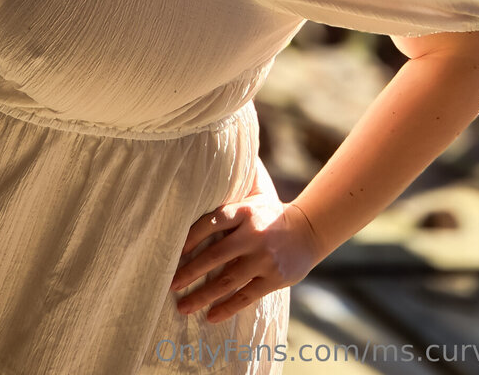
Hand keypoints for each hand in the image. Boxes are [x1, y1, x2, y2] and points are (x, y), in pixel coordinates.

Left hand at [169, 160, 321, 324]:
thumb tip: (213, 161)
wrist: (308, 231)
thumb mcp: (255, 195)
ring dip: (203, 296)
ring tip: (183, 307)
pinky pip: (246, 296)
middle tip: (170, 283)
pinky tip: (211, 316)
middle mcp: (253, 235)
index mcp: (245, 211)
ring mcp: (264, 259)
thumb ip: (233, 187)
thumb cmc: (269, 213)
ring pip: (228, 280)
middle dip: (191, 271)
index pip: (213, 222)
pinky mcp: (273, 279)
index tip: (174, 251)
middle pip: (216, 255)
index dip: (191, 237)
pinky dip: (228, 307)